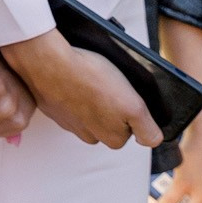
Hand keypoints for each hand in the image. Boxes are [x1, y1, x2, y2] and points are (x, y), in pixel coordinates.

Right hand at [0, 29, 163, 149]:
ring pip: (91, 112)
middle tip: (110, 83)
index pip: (134, 129)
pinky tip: (74, 77)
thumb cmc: (90, 79)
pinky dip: (73, 92)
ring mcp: (70, 122)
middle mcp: (90, 135)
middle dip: (113, 105)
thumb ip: (147, 130)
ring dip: (93, 98)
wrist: (48, 62)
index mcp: (112, 138)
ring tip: (91, 78)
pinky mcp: (54, 108)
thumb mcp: (132, 106)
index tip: (126, 95)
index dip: (133, 110)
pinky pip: (70, 103)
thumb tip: (153, 140)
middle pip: (112, 121)